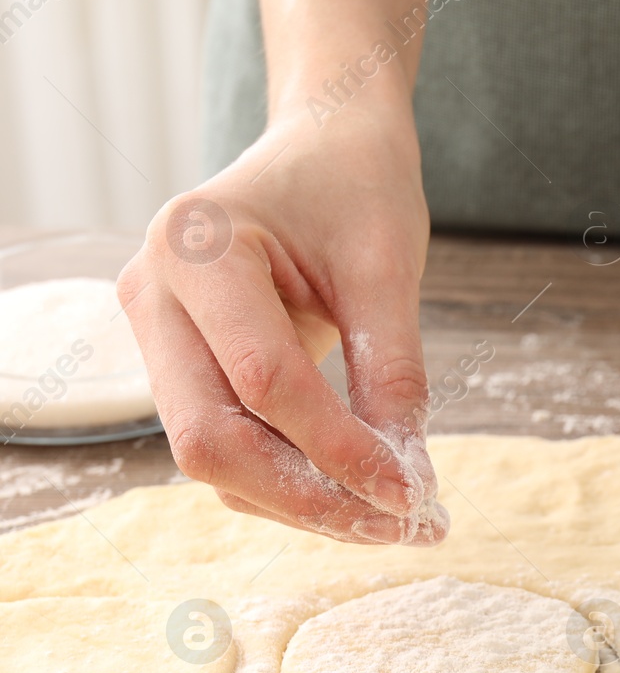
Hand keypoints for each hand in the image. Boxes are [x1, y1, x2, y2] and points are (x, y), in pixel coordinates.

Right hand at [119, 99, 447, 544]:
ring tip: (395, 519)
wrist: (324, 145)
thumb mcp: (388, 265)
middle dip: (307, 497)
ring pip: (211, 457)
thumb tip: (406, 480)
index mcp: (197, 248)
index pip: (263, 380)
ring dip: (301, 502)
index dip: (340, 449)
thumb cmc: (357, 187)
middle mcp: (153, 295)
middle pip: (209, 438)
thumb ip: (394, 368)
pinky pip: (226, 444)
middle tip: (401, 527)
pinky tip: (358, 494)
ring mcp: (155, 334)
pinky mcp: (179, 366)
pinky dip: (289, 481)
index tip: (414, 493)